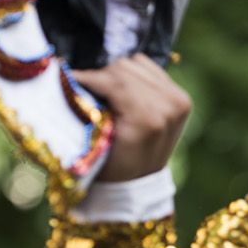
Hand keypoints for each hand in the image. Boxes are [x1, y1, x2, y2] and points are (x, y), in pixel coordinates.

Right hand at [73, 54, 191, 182]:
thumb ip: (87, 105)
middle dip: (100, 78)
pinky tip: (125, 93)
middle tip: (85, 91)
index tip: (66, 77)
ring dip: (116, 76)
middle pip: (124, 68)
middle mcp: (169, 106)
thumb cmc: (109, 166)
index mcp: (148, 118)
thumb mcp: (95, 138)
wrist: (137, 183)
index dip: (87, 77)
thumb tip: (67, 74)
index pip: (114, 80)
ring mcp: (178, 100)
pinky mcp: (181, 97)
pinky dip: (133, 76)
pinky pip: (150, 68)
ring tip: (106, 95)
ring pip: (136, 64)